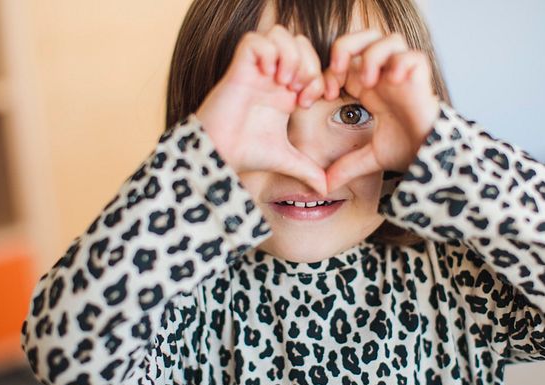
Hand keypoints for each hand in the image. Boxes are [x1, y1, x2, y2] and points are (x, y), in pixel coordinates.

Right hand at [195, 25, 327, 195]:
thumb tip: (325, 190)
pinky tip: (268, 76)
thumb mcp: (286, 160)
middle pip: (299, 42)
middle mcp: (273, 76)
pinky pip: (256, 40)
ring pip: (280, 35)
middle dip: (308, 62)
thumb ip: (308, 170)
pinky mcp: (239, 68)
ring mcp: (257, 69)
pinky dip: (267, 52)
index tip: (307, 101)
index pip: (312, 61)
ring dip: (289, 55)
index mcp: (286, 91)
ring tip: (284, 81)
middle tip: (299, 89)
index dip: (319, 76)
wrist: (219, 154)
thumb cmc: (246, 153)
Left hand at [322, 30, 440, 191]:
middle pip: (363, 37)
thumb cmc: (406, 150)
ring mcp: (403, 75)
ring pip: (388, 40)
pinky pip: (412, 56)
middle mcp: (385, 76)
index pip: (345, 60)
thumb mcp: (369, 159)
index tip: (326, 93)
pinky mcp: (421, 79)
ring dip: (373, 54)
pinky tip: (392, 81)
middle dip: (346, 47)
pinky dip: (400, 62)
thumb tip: (323, 187)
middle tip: (339, 69)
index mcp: (369, 87)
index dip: (330, 70)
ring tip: (368, 81)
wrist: (432, 157)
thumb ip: (346, 166)